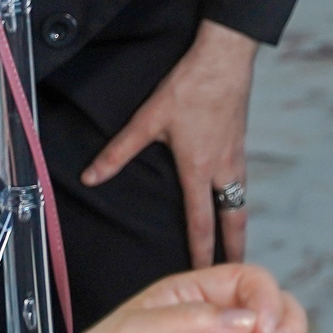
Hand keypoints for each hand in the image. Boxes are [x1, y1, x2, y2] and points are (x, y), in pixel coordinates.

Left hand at [82, 20, 257, 269]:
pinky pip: (242, 181)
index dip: (202, 250)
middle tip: (236, 270)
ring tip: (236, 241)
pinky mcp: (239, 143)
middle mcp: (222, 168)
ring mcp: (235, 156)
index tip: (204, 272)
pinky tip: (232, 197)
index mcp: (199, 169)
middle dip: (235, 246)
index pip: (202, 221)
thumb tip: (91, 176)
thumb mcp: (149, 119)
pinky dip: (240, 199)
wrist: (225, 60)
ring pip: (241, 199)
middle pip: (233, 218)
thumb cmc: (190, 88)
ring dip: (238, 223)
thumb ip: (119, 151)